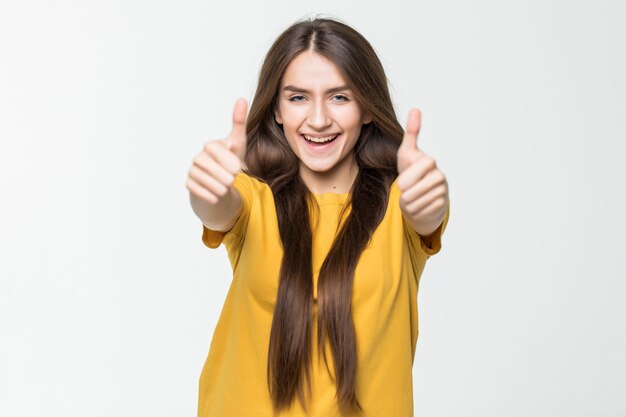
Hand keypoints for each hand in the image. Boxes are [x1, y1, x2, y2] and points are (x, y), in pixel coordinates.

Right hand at [186, 98, 247, 204]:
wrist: (221, 183)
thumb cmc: (230, 161)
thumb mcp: (238, 144)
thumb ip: (239, 123)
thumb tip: (241, 99)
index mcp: (210, 146)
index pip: (219, 153)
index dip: (230, 162)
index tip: (238, 168)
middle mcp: (198, 157)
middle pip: (217, 171)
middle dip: (229, 178)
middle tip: (232, 179)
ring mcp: (192, 171)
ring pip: (212, 185)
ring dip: (224, 189)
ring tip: (225, 186)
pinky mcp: (189, 185)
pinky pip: (204, 194)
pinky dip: (214, 196)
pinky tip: (216, 193)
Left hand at [396, 109, 448, 235]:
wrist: (418, 195)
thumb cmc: (411, 171)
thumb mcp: (407, 152)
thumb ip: (411, 133)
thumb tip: (415, 109)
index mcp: (431, 162)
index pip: (424, 166)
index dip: (409, 176)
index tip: (400, 184)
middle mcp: (440, 176)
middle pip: (420, 188)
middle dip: (408, 194)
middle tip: (403, 193)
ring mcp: (443, 192)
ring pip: (420, 202)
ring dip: (409, 204)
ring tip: (408, 199)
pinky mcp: (442, 207)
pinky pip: (424, 212)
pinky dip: (416, 212)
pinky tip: (416, 207)